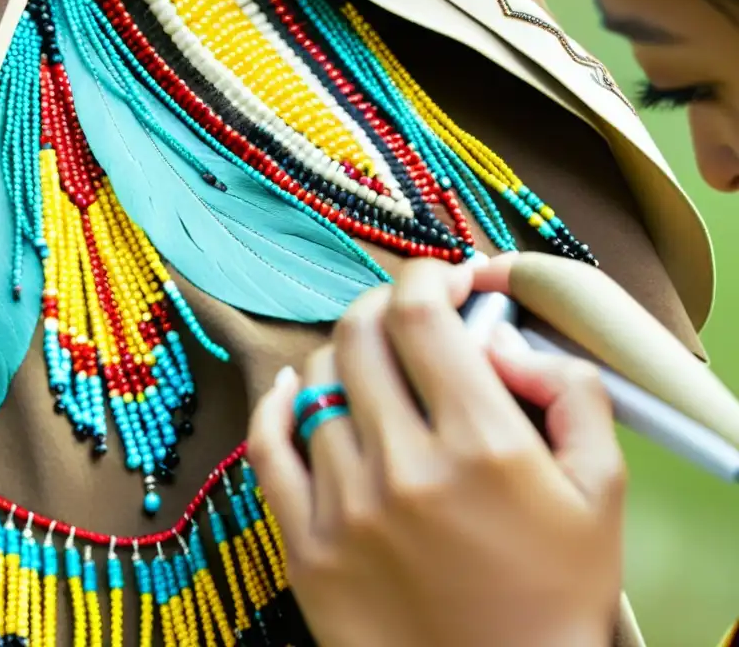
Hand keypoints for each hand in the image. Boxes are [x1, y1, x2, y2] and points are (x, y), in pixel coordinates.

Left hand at [248, 258, 624, 646]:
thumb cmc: (557, 594)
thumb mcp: (601, 491)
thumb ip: (569, 394)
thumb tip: (506, 342)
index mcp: (479, 444)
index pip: (421, 313)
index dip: (428, 275)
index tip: (443, 280)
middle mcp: (403, 466)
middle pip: (361, 333)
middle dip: (385, 305)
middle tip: (406, 315)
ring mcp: (344, 506)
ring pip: (315, 383)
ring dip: (345, 358)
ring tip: (371, 369)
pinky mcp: (305, 545)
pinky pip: (269, 447)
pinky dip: (277, 405)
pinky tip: (293, 389)